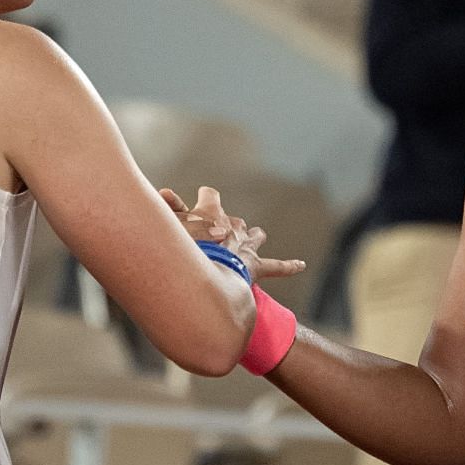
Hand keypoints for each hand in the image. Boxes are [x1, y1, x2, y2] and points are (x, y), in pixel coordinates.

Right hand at [158, 186, 305, 282]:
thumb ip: (169, 208)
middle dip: (229, 224)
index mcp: (212, 213)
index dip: (205, 198)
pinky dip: (288, 265)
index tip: (201, 199)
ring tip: (253, 238)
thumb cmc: (182, 248)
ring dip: (253, 237)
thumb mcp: (170, 225)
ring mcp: (246, 246)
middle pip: (234, 219)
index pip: (209, 195)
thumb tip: (163, 192)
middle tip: (219, 234)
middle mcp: (233, 225)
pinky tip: (301, 265)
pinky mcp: (255, 266)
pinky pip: (277, 266)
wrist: (204, 273)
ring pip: (254, 236)